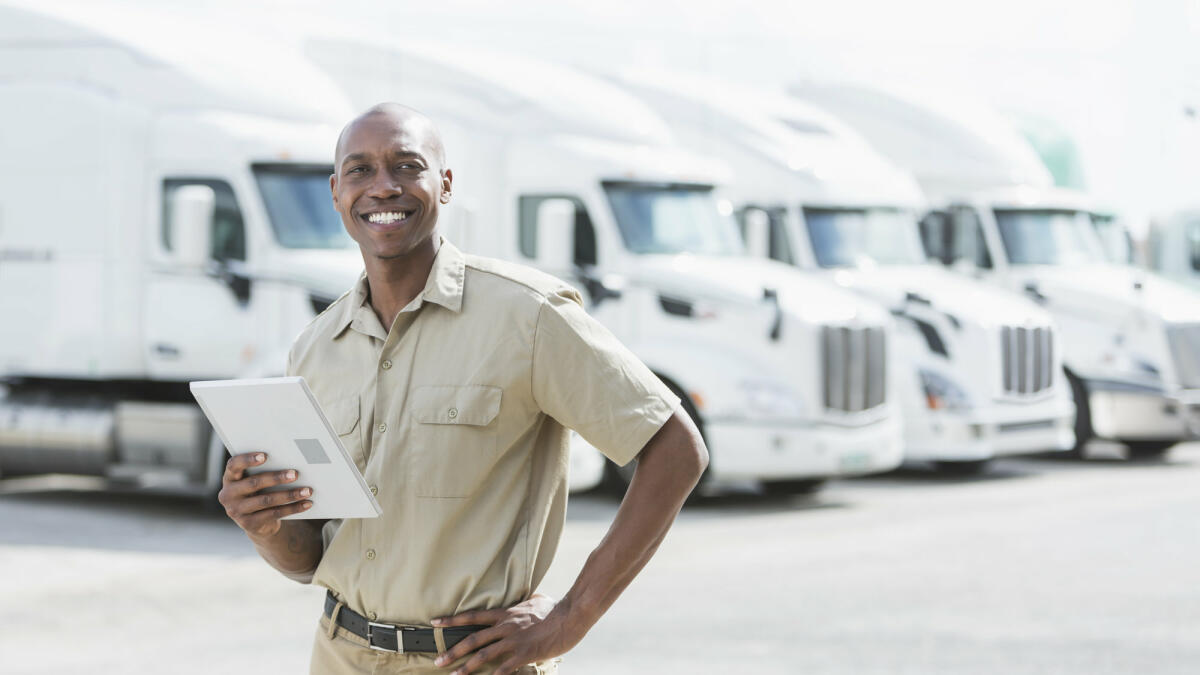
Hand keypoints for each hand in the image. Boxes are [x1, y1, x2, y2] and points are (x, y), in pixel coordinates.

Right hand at [217, 452, 312, 538]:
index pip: (233, 465)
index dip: (247, 459)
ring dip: (289, 495)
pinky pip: (274, 514)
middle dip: (276, 478)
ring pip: (266, 500)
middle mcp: (228, 495)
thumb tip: (292, 460)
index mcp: (229, 479)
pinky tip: (306, 503)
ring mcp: (237, 511)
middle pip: (253, 483)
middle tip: (295, 474)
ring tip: (307, 490)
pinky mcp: (249, 524)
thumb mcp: (254, 481)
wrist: (255, 522)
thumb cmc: (258, 492)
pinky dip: (293, 508)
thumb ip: (263, 470)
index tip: (265, 455)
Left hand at [432, 594, 581, 673]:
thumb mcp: (536, 600)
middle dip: (453, 651)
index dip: (452, 619)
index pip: (473, 616)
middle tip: (438, 660)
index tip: (435, 623)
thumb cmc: (554, 609)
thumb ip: (525, 602)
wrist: (569, 616)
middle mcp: (505, 626)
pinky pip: (504, 668)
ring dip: (466, 667)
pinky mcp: (524, 653)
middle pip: (473, 639)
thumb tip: (528, 599)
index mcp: (505, 614)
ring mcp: (514, 640)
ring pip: (483, 655)